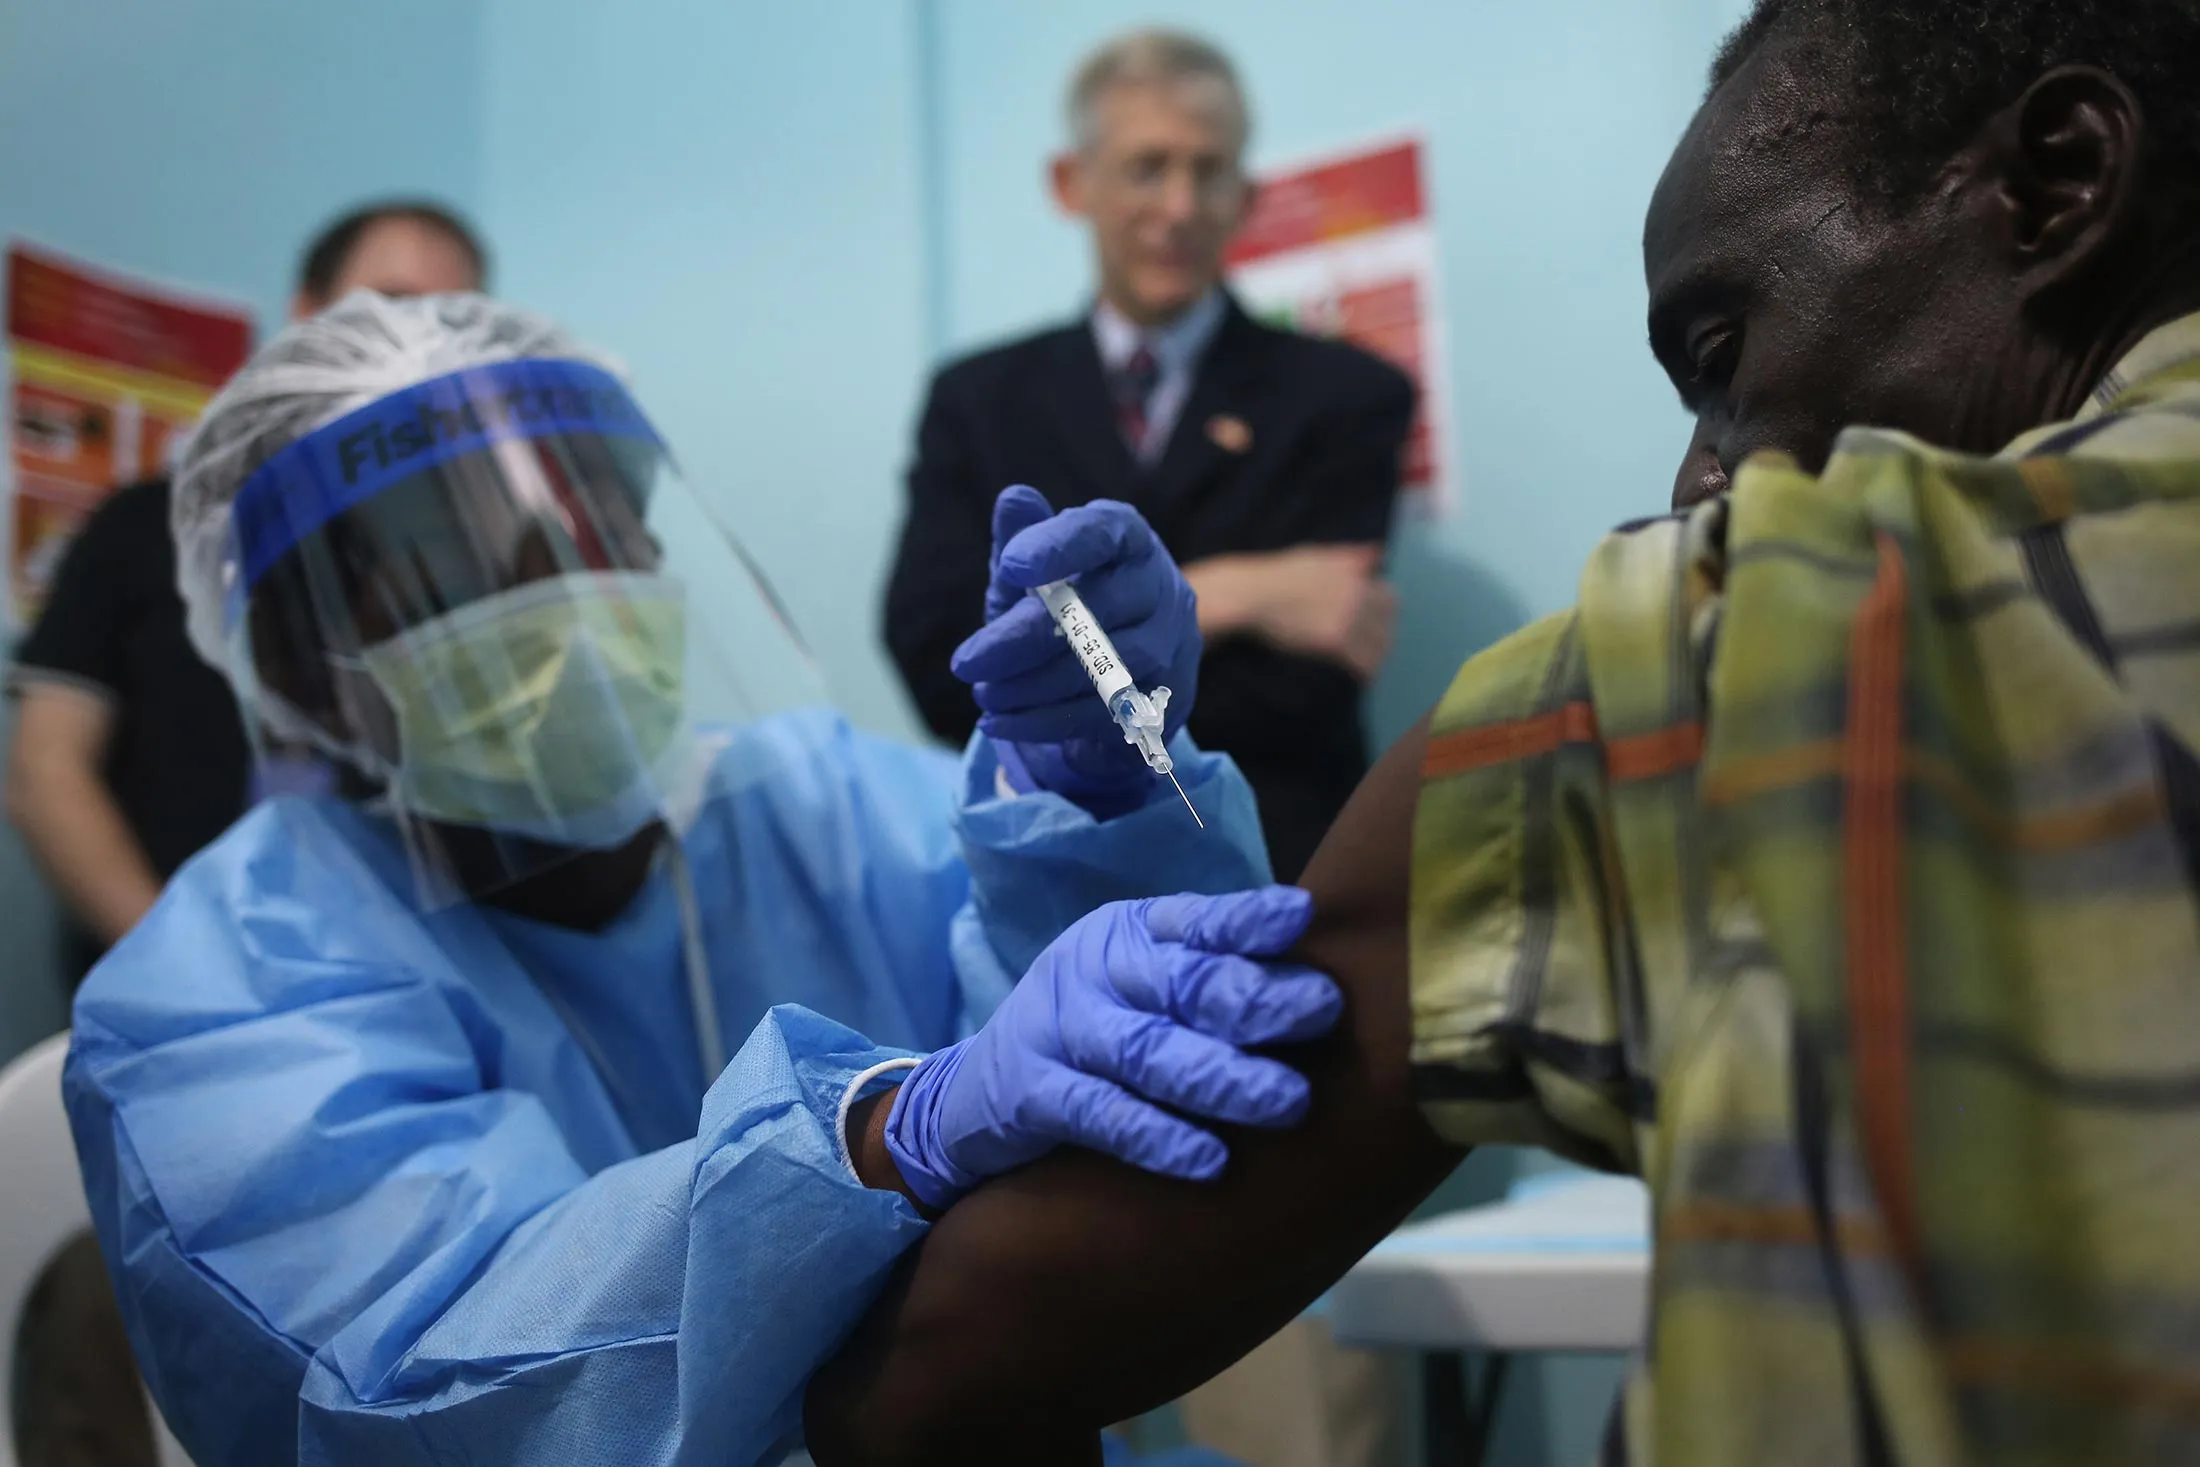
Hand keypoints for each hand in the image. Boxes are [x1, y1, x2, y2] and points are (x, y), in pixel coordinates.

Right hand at [880, 886, 1340, 1208]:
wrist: (970, 1094)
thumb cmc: (1094, 1032)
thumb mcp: (1143, 986)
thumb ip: (1214, 974)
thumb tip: (1329, 981)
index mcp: (1131, 933)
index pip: (1197, 919)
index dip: (1248, 919)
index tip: (1302, 918)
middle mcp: (1095, 970)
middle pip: (1181, 981)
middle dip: (1254, 997)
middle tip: (1322, 1013)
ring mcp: (1060, 1030)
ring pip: (1148, 1051)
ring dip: (1222, 1077)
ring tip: (1288, 1101)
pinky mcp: (1033, 1094)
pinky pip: (1101, 1115)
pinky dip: (1157, 1138)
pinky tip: (1210, 1161)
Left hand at [951, 486, 1199, 806]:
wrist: (1106, 679)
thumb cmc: (1066, 607)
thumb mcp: (1034, 572)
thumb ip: (1023, 537)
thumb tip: (1014, 499)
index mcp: (1130, 541)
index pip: (1104, 533)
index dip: (1060, 546)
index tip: (1010, 564)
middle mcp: (1162, 588)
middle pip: (1099, 609)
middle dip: (1023, 638)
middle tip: (965, 662)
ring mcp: (1172, 647)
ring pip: (1104, 667)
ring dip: (1032, 685)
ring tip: (982, 693)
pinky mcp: (1164, 702)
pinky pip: (1104, 714)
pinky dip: (1044, 720)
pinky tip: (998, 720)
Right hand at [1186, 544, 1398, 680]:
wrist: (1251, 595)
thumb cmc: (1278, 575)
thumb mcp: (1317, 556)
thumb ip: (1350, 556)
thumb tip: (1381, 552)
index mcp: (1355, 575)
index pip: (1391, 598)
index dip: (1385, 615)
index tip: (1377, 625)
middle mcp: (1357, 594)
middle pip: (1387, 624)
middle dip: (1383, 637)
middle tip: (1373, 649)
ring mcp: (1347, 618)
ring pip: (1379, 645)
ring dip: (1376, 657)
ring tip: (1368, 666)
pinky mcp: (1333, 642)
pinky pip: (1362, 662)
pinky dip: (1365, 672)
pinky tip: (1361, 678)